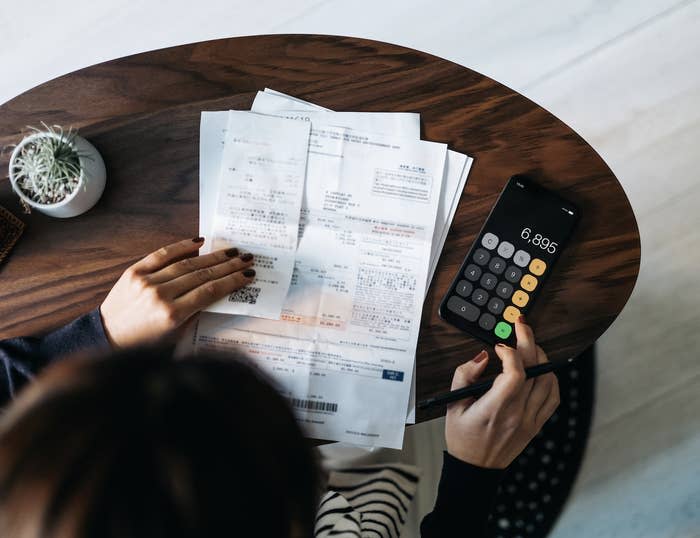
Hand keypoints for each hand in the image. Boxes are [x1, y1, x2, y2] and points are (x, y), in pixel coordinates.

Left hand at [100, 237, 254, 347]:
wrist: (106, 336)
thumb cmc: (143, 342)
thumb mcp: (175, 335)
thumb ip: (196, 313)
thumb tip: (218, 291)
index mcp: (172, 315)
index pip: (210, 292)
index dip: (232, 282)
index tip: (248, 276)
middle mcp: (160, 296)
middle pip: (202, 275)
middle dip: (228, 266)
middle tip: (246, 259)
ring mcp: (146, 281)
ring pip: (187, 264)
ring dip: (212, 256)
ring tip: (231, 251)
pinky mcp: (134, 272)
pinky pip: (161, 254)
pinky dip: (182, 246)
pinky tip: (199, 242)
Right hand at [445, 317, 559, 468]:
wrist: (476, 468)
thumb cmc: (462, 436)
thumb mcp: (452, 405)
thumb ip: (464, 376)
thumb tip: (483, 356)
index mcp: (494, 409)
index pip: (515, 374)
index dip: (510, 353)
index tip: (499, 346)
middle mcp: (517, 414)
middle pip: (534, 370)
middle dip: (528, 341)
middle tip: (521, 325)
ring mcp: (530, 420)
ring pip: (548, 380)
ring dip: (541, 357)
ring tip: (530, 345)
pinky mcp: (537, 424)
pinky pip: (553, 396)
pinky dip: (551, 378)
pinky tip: (541, 369)